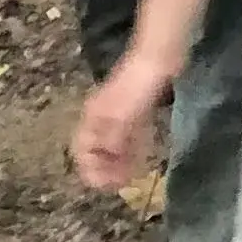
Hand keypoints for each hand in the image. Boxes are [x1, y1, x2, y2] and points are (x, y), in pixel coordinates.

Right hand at [71, 52, 173, 193]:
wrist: (160, 56)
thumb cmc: (137, 84)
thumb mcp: (123, 115)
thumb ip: (113, 139)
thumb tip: (107, 159)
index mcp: (93, 117)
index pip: (82, 150)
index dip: (90, 170)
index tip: (105, 185)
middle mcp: (102, 116)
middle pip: (97, 148)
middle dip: (106, 169)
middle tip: (122, 184)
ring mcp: (120, 112)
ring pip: (114, 143)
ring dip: (120, 161)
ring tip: (132, 177)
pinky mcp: (137, 108)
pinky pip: (131, 135)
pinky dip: (133, 148)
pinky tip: (143, 159)